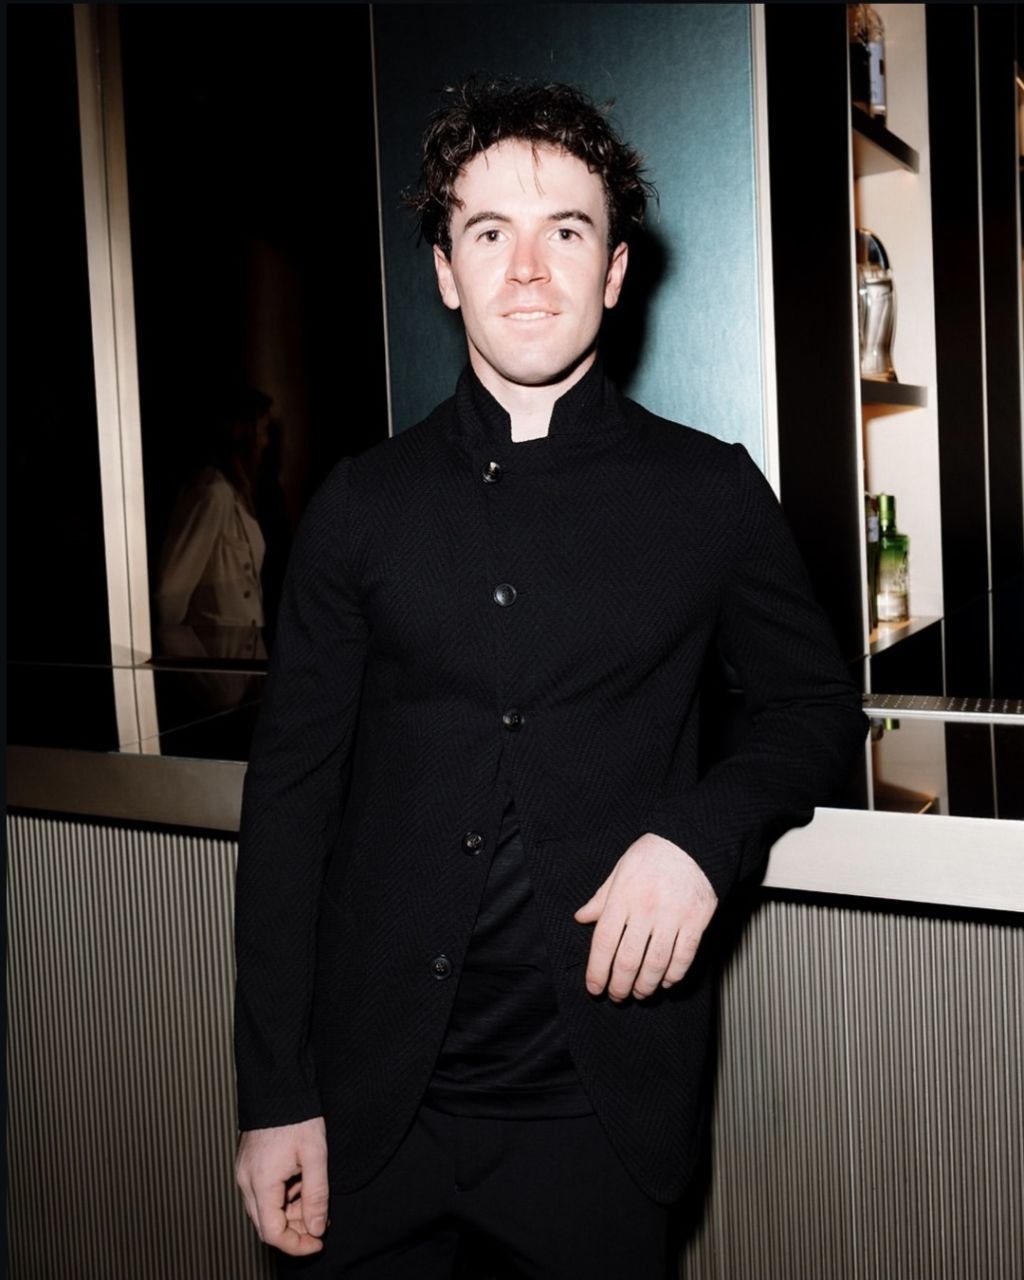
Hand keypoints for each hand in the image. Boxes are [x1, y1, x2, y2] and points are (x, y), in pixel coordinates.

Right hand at [235, 1116, 328, 1255]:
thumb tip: (317, 1228)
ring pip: (263, 1210)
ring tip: (313, 1198)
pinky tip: (300, 1184)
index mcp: (261, 1181)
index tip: (318, 1241)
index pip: (273, 1232)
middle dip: (294, 1230)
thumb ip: (316, 1195)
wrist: (279, 1084)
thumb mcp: (315, 1155)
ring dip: (288, 1213)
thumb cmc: (297, 1114)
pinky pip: (261, 1193)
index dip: (296, 1244)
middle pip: (266, 1224)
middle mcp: (246, 1181)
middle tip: (321, 1221)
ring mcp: (244, 1172)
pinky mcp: (247, 1164)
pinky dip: (281, 1198)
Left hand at [574, 833, 716, 1000]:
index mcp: (622, 897)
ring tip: (640, 993)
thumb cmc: (652, 854)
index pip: (603, 943)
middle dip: (620, 986)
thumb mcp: (619, 870)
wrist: (692, 842)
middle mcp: (645, 909)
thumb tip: (581, 918)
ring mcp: (672, 917)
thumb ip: (601, 898)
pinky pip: (684, 957)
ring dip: (646, 986)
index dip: (597, 971)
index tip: (595, 987)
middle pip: (628, 960)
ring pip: (656, 964)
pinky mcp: (696, 921)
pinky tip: (666, 982)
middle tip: (617, 996)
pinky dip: (674, 975)